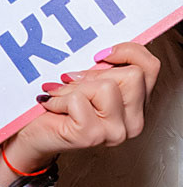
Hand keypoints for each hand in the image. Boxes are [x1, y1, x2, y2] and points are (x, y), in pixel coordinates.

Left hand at [2, 40, 159, 173]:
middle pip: (132, 75)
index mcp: (137, 104)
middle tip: (71, 82)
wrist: (34, 135)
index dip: (128, 51)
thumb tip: (103, 50)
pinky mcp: (93, 136)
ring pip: (107, 87)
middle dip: (94, 73)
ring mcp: (116, 131)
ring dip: (75, 88)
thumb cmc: (58, 107)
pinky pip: (79, 99)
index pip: (151, 66)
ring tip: (61, 96)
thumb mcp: (87, 79)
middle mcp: (134, 121)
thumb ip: (103, 66)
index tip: (100, 54)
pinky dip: (59, 99)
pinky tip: (52, 106)